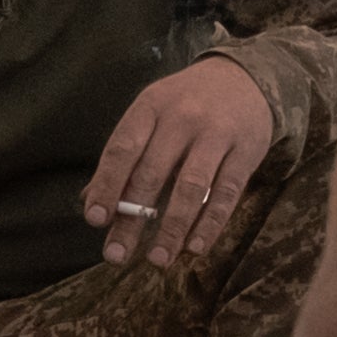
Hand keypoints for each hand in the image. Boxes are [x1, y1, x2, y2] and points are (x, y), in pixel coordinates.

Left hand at [83, 55, 272, 269]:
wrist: (245, 77)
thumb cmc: (185, 103)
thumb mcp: (151, 114)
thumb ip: (124, 155)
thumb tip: (89, 200)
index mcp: (151, 106)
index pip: (123, 149)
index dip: (107, 185)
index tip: (95, 220)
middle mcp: (182, 117)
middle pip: (152, 174)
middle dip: (132, 218)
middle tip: (116, 255)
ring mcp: (216, 134)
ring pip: (190, 187)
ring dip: (172, 228)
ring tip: (157, 259)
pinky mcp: (246, 151)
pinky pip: (226, 193)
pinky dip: (210, 223)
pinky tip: (194, 248)